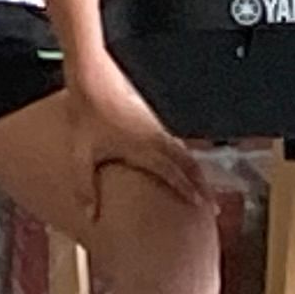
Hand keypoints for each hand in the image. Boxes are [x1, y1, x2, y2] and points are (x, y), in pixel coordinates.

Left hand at [64, 64, 205, 223]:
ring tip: (205, 188)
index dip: (189, 190)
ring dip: (197, 171)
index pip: (173, 172)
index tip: (202, 205)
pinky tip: (184, 163)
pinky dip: (186, 157)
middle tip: (213, 204)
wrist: (93, 79)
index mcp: (142, 147)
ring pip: (185, 152)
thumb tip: (89, 214)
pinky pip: (176, 142)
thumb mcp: (81, 155)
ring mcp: (155, 126)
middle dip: (203, 184)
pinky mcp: (152, 119)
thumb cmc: (87, 114)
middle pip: (189, 163)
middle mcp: (154, 137)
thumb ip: (85, 188)